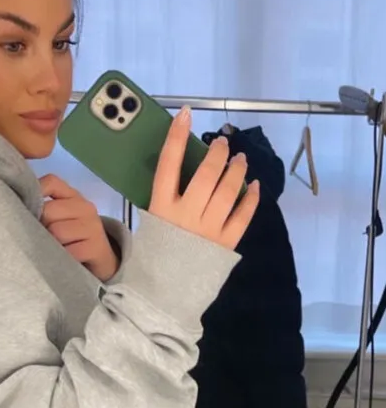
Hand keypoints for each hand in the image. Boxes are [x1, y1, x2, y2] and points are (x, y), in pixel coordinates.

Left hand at [39, 175, 118, 281]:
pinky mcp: (95, 248)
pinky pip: (67, 251)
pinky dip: (60, 258)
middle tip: (43, 236)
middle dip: (40, 225)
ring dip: (50, 244)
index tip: (29, 210)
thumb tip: (16, 202)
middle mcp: (85, 207)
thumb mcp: (60, 218)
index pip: (51, 182)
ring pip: (56, 231)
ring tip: (53, 249)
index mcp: (74, 196)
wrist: (102, 262)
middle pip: (48, 210)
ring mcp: (92, 227)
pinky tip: (62, 259)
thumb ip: (44, 205)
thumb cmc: (73, 238)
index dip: (35, 193)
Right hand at [149, 107, 259, 249]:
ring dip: (237, 170)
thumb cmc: (154, 255)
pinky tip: (256, 186)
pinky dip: (251, 198)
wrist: (163, 293)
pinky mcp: (225, 242)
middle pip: (207, 173)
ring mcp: (208, 229)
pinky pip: (243, 215)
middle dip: (218, 152)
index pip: (168, 164)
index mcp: (161, 207)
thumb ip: (164, 199)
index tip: (186, 114)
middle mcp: (186, 214)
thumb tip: (181, 174)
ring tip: (240, 160)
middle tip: (223, 143)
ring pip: (228, 190)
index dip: (177, 136)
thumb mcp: (150, 223)